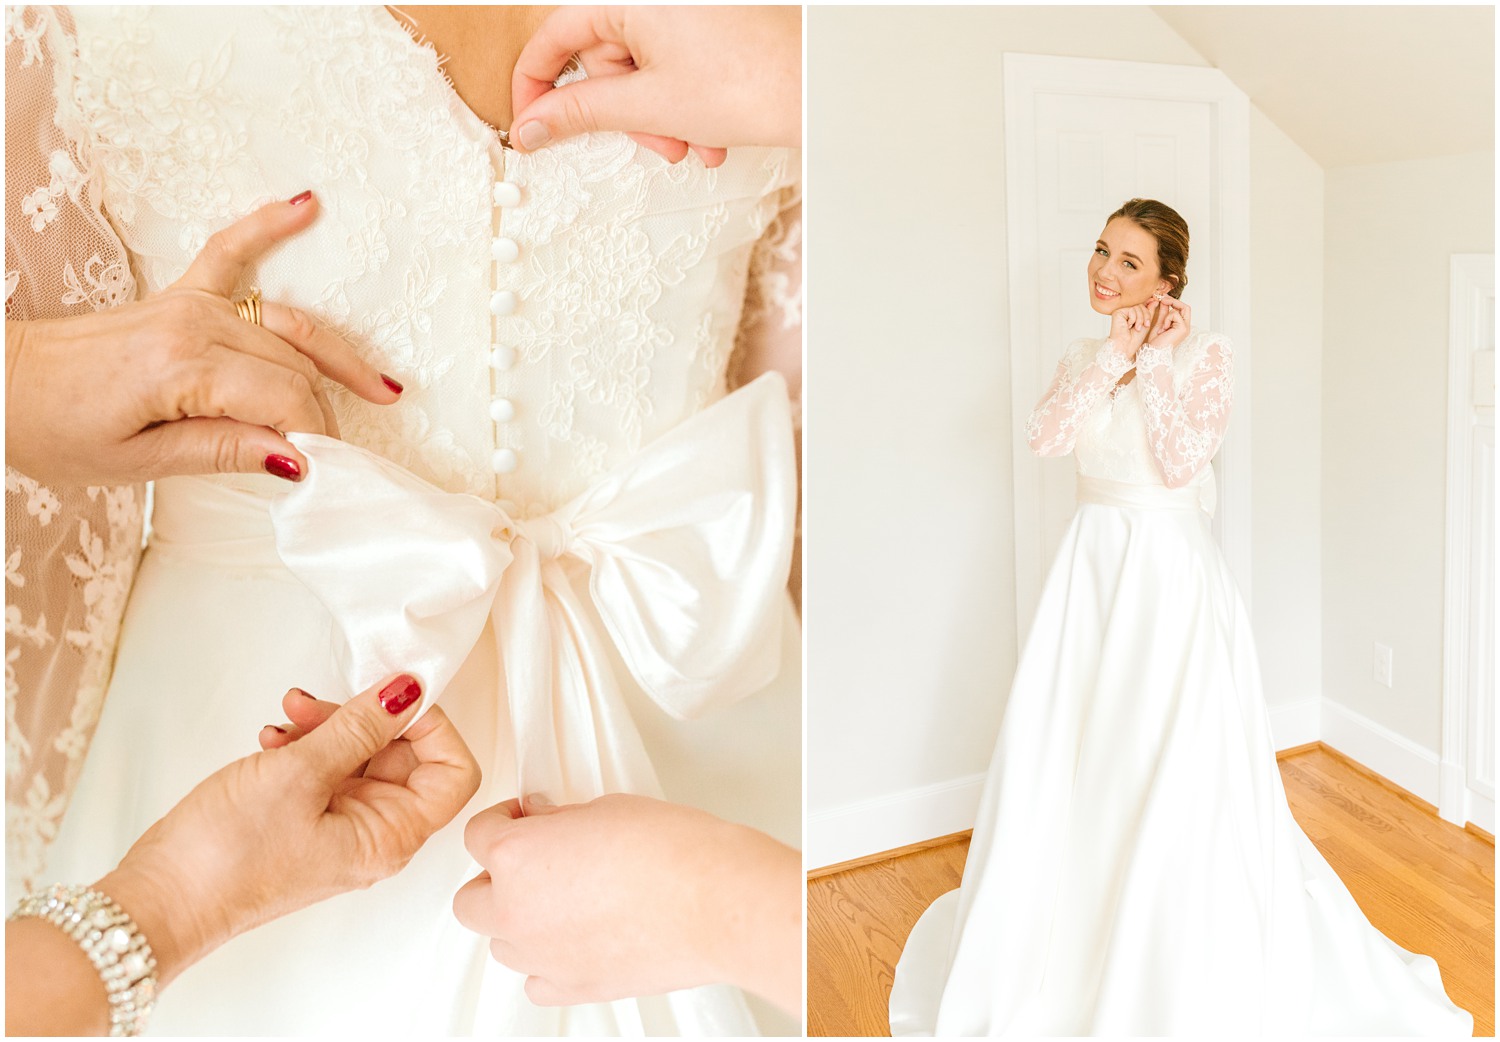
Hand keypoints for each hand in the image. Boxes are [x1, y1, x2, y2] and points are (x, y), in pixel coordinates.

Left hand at [4, 193, 400, 486]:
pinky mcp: (182, 293)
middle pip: (293, 367)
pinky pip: (233, 251)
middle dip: (323, 412)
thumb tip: (296, 458)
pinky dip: (268, 226)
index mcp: (183, 368)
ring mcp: (191, 303)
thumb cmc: (57, 429)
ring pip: (288, 327)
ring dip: (336, 357)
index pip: (284, 399)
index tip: (327, 472)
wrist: (4, 384)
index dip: (314, 437)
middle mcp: (194, 324)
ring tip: (383, 391)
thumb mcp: (137, 462)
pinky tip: (307, 206)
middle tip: (340, 458)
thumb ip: (222, 452)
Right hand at [95, 675, 479, 987]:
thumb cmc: (226, 857)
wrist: (159, 900)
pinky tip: (273, 740)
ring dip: (329, 728)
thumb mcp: (300, 773)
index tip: (395, 696)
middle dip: (367, 719)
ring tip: (287, 719)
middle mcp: (375, 836)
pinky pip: (326, 772)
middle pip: (405, 757)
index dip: (434, 727)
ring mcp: (339, 829)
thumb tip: (407, 692)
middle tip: (319, 703)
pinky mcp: (305, 822)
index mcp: (392, 836)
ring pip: (361, 759)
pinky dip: (306, 747)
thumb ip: (360, 726)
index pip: (453, 773)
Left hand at [452, 793, 800, 1012]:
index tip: (520, 818)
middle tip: (531, 859)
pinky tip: (572, 939)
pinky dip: (546, 961)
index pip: (477, 835)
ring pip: (500, 942)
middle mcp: (516, 910)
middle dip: (496, 877)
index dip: (501, 821)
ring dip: (518, 920)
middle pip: (471, 898)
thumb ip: (562, 821)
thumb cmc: (672, 853)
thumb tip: (551, 824)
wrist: (714, 902)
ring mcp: (540, 956)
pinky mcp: (572, 987)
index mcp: (516, 857)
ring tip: (558, 900)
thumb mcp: (606, 808)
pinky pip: (535, 980)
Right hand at [510, 6, 800, 168]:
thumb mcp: (649, 106)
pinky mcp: (711, 23)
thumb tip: (532, 125)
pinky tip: (711, 132)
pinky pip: (675, 62)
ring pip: (643, 67)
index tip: (534, 124)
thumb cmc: (749, 85)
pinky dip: (685, 102)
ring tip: (695, 144)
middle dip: (628, 112)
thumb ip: (581, 113)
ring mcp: (686, 8)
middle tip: (657, 145)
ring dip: (660, 117)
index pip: (556, 34)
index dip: (538, 85)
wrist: (821, 89)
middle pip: (606, 56)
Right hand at [1106, 297, 1160, 360]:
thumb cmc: (1135, 339)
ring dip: (1140, 319)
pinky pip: (1132, 309)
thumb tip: (1155, 300)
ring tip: (1137, 328)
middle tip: (1145, 325)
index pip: (1143, 305)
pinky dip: (1133, 319)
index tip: (1155, 305)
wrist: (1126, 347)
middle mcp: (1126, 311)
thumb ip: (1149, 311)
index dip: (1149, 307)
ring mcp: (1121, 311)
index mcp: (1132, 314)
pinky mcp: (1118, 312)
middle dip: (1146, 315)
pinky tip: (1128, 326)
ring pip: (1137, 307)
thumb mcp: (1146, 323)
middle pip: (1141, 305)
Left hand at [1150, 296, 1191, 350]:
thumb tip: (1164, 300)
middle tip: (1162, 299)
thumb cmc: (1156, 342)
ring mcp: (1186, 327)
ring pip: (1181, 309)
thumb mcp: (1159, 323)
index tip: (1162, 298)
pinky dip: (1167, 319)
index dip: (1173, 302)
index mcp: (1181, 326)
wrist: (1154, 352)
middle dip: (1173, 301)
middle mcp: (1186, 326)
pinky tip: (1163, 329)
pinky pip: (1175, 314)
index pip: (1183, 309)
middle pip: (1186, 307)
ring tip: (1162, 325)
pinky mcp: (1183, 328)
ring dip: (1168, 313)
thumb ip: (1163, 312)